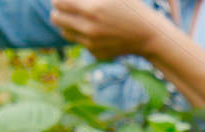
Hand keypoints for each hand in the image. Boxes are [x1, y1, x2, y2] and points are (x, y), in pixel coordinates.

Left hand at [50, 0, 167, 60]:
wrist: (148, 35)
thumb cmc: (131, 7)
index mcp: (90, 9)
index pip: (57, 1)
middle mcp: (89, 28)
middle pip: (56, 18)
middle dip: (59, 11)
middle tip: (68, 8)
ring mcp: (92, 44)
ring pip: (65, 32)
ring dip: (68, 24)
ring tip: (81, 19)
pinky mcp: (97, 54)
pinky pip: (80, 43)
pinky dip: (84, 37)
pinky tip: (98, 32)